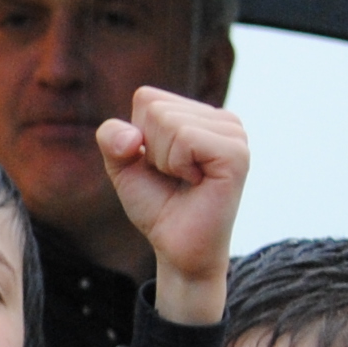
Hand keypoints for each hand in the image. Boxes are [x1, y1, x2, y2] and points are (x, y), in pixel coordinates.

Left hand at [100, 89, 249, 320]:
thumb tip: (132, 137)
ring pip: (169, 121)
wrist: (177, 248)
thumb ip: (111, 138)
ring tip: (187, 181)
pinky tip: (197, 182)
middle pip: (155, 108)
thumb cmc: (157, 206)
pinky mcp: (236, 153)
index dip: (138, 137)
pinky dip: (178, 164)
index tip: (159, 166)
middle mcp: (222, 118)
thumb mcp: (123, 166)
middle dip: (151, 150)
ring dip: (165, 160)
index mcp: (199, 114)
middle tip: (175, 178)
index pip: (146, 98)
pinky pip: (186, 138)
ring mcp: (233, 133)